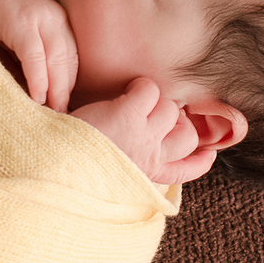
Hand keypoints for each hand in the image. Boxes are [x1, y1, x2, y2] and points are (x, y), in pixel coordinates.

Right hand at [0, 0, 77, 111]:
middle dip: (66, 90)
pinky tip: (37, 96)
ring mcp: (40, 19)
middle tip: (64, 115)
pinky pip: (35, 56)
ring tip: (54, 111)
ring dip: (56, 88)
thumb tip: (41, 89)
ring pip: (57, 59)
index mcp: (59, 21)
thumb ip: (36, 54)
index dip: (70, 83)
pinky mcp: (22, 23)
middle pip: (69, 61)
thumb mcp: (24, 33)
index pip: (73, 58)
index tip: (65, 105)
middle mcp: (55, 18)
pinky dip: (38, 78)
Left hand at [70, 77, 216, 184]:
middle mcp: (151, 157)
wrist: (55, 168)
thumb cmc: (75, 169)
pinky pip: (149, 90)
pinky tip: (127, 89)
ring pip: (171, 109)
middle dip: (178, 123)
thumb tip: (136, 156)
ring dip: (156, 102)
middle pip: (188, 136)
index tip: (208, 153)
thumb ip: (129, 167)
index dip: (201, 159)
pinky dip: (140, 86)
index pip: (188, 171)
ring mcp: (143, 135)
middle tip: (157, 115)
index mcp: (147, 176)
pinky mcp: (127, 114)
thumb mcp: (111, 176)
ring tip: (135, 102)